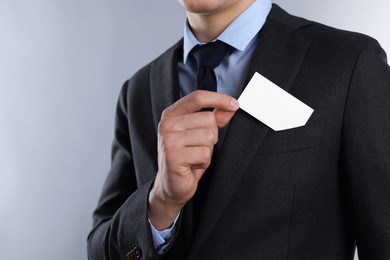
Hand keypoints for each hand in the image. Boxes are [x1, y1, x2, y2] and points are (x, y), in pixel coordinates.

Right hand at [148, 90, 239, 229]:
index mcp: (171, 114)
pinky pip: (204, 153)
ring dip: (207, 150)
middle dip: (211, 135)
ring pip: (208, 136)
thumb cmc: (185, 158)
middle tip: (198, 147)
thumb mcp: (199, 135)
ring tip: (194, 157)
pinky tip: (192, 165)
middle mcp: (167, 124)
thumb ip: (214, 119)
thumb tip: (230, 107)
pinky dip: (204, 161)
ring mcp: (168, 139)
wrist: (171, 185)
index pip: (197, 97)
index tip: (234, 104)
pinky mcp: (173, 156)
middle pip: (208, 119)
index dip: (218, 99)